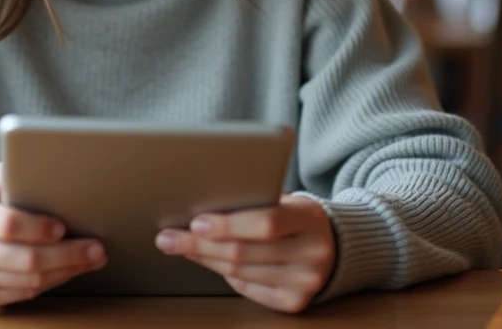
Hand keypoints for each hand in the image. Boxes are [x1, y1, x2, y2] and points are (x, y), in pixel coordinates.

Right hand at [0, 163, 106, 309]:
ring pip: (27, 283)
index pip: (6, 224)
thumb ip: (8, 173)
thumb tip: (44, 169)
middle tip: (96, 248)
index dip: (37, 228)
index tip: (63, 226)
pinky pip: (21, 295)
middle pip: (23, 259)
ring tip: (91, 258)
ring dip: (66, 272)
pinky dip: (50, 284)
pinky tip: (68, 271)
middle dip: (66, 255)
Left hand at [155, 195, 335, 313]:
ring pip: (240, 272)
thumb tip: (202, 209)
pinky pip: (248, 288)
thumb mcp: (285, 200)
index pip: (266, 223)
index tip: (196, 222)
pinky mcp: (295, 302)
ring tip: (180, 246)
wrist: (334, 245)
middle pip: (244, 252)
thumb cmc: (297, 217)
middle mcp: (312, 253)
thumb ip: (254, 202)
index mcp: (310, 219)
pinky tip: (210, 261)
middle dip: (200, 244)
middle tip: (168, 238)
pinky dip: (226, 274)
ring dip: (205, 259)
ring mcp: (305, 282)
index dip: (228, 224)